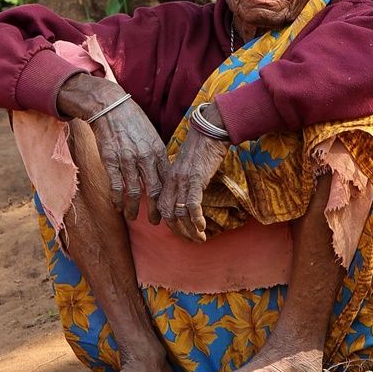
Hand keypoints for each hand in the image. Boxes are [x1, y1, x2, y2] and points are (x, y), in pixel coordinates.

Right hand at [58, 73, 165, 220]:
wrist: (110, 107)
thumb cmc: (132, 121)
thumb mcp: (151, 136)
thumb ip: (157, 155)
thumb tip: (164, 174)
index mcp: (157, 151)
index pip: (167, 180)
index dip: (170, 198)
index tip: (171, 210)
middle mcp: (145, 157)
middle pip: (155, 190)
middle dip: (156, 210)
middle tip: (157, 222)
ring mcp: (127, 160)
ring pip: (134, 192)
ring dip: (134, 208)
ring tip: (133, 217)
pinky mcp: (110, 161)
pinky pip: (116, 186)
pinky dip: (117, 199)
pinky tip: (118, 206)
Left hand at [160, 125, 229, 241]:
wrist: (209, 131)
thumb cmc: (202, 146)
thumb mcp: (187, 164)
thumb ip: (183, 179)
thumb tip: (188, 192)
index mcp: (169, 178)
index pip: (163, 206)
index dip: (169, 222)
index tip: (180, 231)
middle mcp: (173, 181)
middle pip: (169, 213)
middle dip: (179, 231)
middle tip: (191, 240)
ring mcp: (183, 181)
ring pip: (180, 213)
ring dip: (189, 230)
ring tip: (199, 239)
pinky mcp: (195, 179)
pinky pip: (192, 204)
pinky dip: (196, 218)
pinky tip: (202, 227)